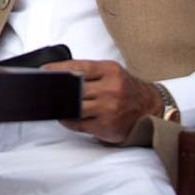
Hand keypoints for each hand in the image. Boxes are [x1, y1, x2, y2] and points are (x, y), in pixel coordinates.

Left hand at [43, 59, 162, 143]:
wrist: (151, 108)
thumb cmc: (125, 87)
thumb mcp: (111, 72)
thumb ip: (88, 71)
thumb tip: (57, 73)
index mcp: (109, 71)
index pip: (77, 68)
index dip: (57, 69)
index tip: (43, 71)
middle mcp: (110, 90)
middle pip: (72, 89)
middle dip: (55, 90)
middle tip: (42, 89)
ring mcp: (108, 109)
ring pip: (73, 108)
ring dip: (60, 107)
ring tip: (52, 104)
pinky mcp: (106, 127)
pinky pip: (78, 124)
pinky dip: (68, 120)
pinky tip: (64, 116)